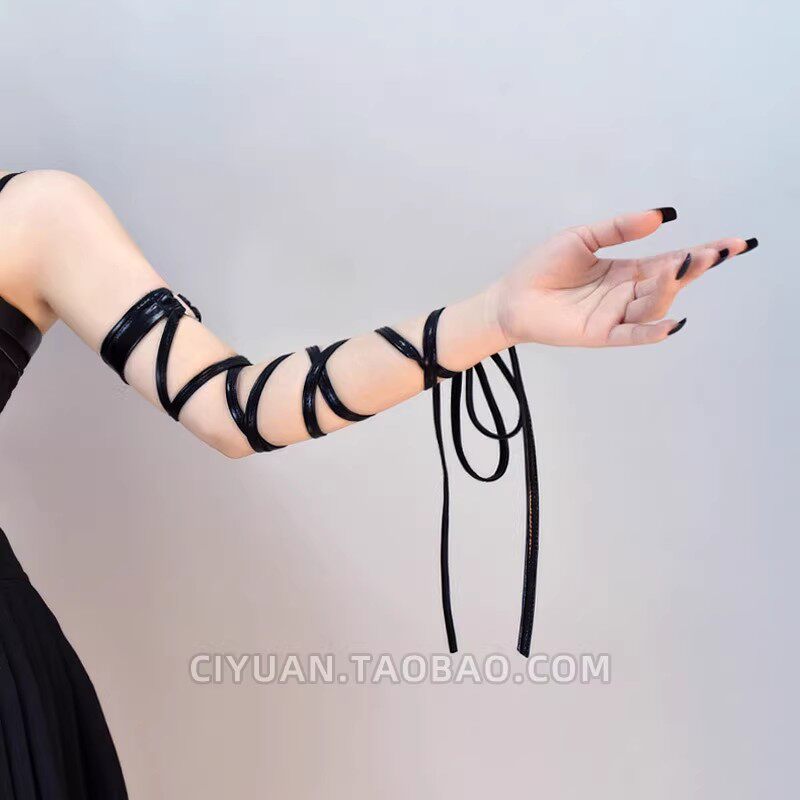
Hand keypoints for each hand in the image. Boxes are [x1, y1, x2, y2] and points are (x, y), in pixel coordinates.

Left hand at [486, 208, 757, 347]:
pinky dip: (651, 331)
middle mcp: (627, 294)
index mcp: (627, 271)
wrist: (510, 297)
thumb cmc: (543, 268)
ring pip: (653, 304)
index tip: (734, 244)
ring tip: (682, 265)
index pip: (672, 261)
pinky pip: (630, 335)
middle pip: (669, 282)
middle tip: (715, 252)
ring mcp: (615, 315)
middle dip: (693, 267)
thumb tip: (662, 215)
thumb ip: (619, 228)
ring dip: (671, 288)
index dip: (702, 253)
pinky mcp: (599, 334)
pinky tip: (672, 323)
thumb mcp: (582, 238)